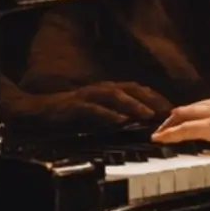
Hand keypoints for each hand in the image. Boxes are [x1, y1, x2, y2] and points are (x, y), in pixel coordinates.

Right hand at [3, 82, 170, 130]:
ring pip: (115, 95)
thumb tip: (135, 122)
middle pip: (132, 88)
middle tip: (170, 111)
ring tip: (150, 114)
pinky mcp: (74, 105)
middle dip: (152, 99)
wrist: (35, 110)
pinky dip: (109, 113)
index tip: (174, 109)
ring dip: (134, 104)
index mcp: (106, 90)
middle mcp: (100, 89)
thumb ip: (113, 114)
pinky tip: (120, 120)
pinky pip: (94, 108)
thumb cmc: (65, 113)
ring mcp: (87, 96)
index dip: (156, 98)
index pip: (137, 90)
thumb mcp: (95, 112)